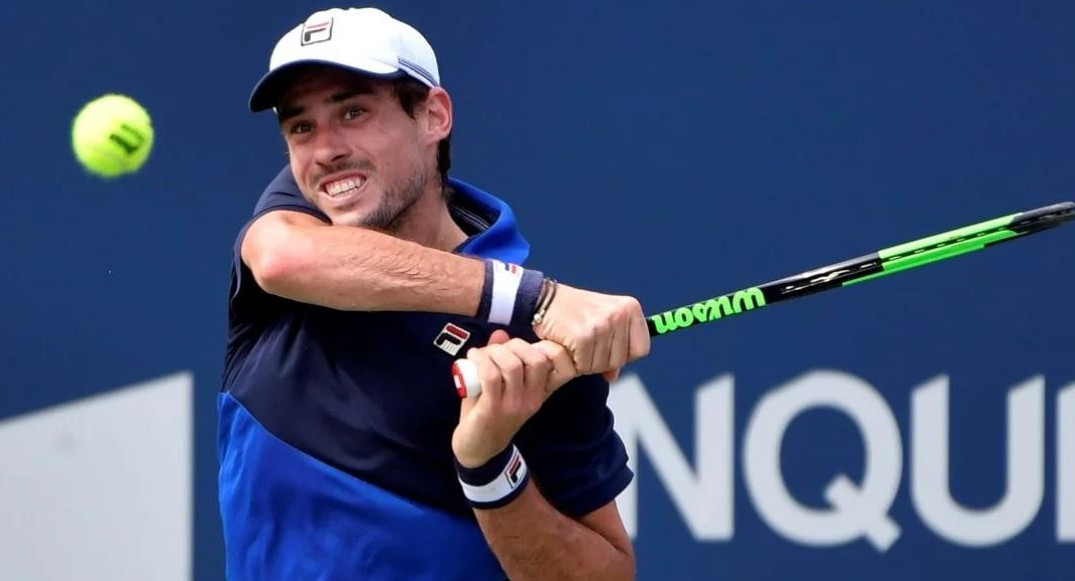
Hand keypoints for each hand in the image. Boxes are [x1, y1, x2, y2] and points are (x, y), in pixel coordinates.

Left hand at [452, 330, 576, 467]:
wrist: (478, 450)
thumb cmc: (490, 414)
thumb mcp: (502, 387)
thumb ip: (502, 359)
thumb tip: (501, 333)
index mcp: (540, 393)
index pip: (564, 368)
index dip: (552, 348)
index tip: (527, 345)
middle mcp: (532, 399)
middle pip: (537, 359)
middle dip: (516, 345)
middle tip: (497, 349)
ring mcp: (513, 405)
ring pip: (512, 364)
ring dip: (494, 352)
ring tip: (481, 354)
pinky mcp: (492, 409)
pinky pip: (491, 375)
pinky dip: (481, 359)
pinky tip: (473, 356)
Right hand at [533, 284, 649, 381]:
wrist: (545, 299)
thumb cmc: (576, 312)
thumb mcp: (602, 321)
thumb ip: (615, 346)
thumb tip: (614, 376)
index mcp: (630, 308)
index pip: (641, 349)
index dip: (624, 356)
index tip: (608, 350)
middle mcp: (619, 314)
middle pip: (621, 360)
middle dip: (601, 361)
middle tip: (586, 346)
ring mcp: (601, 324)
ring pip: (601, 365)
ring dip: (586, 362)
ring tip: (576, 344)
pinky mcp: (583, 336)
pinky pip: (584, 365)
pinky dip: (573, 362)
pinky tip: (567, 346)